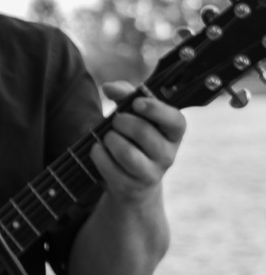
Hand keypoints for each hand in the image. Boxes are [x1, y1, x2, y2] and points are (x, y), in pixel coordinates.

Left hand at [91, 83, 184, 199]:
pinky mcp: (131, 186)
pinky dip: (98, 154)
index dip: (156, 110)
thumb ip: (125, 96)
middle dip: (121, 121)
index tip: (136, 103)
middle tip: (115, 120)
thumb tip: (110, 87)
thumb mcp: (133, 115)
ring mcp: (151, 173)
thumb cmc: (132, 138)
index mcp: (173, 134)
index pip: (176, 121)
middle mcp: (168, 155)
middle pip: (143, 132)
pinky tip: (99, 150)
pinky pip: (109, 166)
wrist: (131, 180)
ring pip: (126, 152)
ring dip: (109, 139)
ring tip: (108, 137)